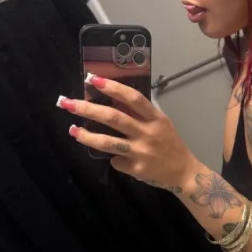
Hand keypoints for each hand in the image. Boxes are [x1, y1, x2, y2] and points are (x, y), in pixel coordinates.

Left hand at [57, 76, 195, 191]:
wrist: (184, 172)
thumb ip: (140, 114)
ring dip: (87, 136)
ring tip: (73, 130)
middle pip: (114, 118)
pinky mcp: (137, 168)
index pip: (133, 98)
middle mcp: (148, 133)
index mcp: (156, 118)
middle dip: (87, 109)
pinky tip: (113, 158)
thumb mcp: (161, 124)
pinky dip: (112, 158)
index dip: (112, 87)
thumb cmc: (170, 144)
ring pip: (108, 142)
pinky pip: (116, 161)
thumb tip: (110, 100)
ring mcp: (142, 152)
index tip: (92, 79)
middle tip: (67, 103)